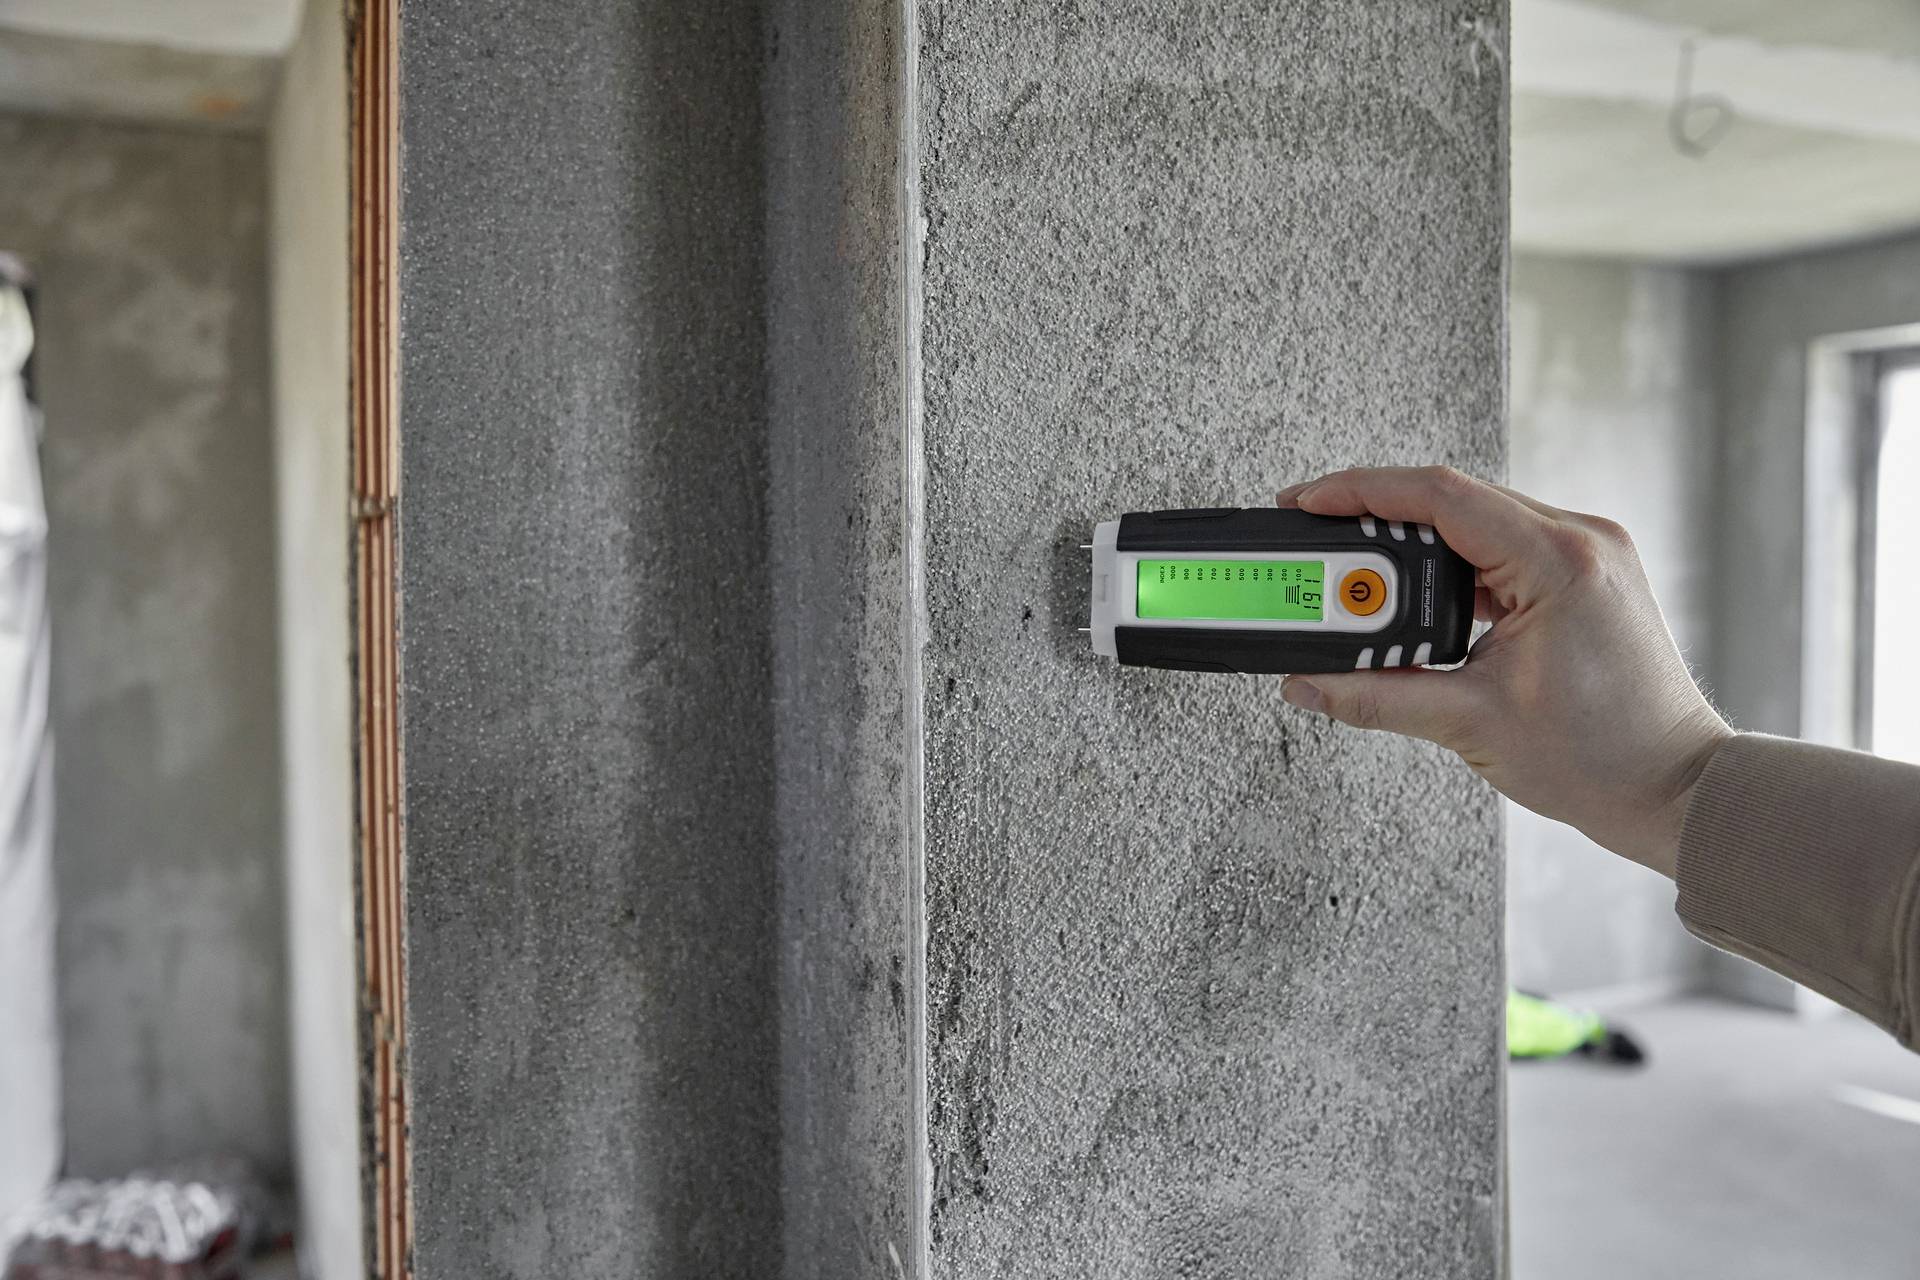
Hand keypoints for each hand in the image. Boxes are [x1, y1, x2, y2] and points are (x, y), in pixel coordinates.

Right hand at [1274, 466, 1732, 877]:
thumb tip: (1310, 684)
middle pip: (1453, 501)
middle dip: (1376, 521)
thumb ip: (1376, 697)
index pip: (1440, 495)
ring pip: (1476, 524)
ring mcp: (1587, 555)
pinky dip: (1449, 570)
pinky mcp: (1582, 577)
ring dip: (1413, 547)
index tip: (1308, 502)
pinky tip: (1412, 602)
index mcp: (1560, 560)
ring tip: (1357, 583)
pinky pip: (1500, 551)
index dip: (1362, 492)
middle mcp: (1580, 541)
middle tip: (1318, 549)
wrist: (1673, 789)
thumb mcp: (1471, 723)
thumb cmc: (1604, 758)